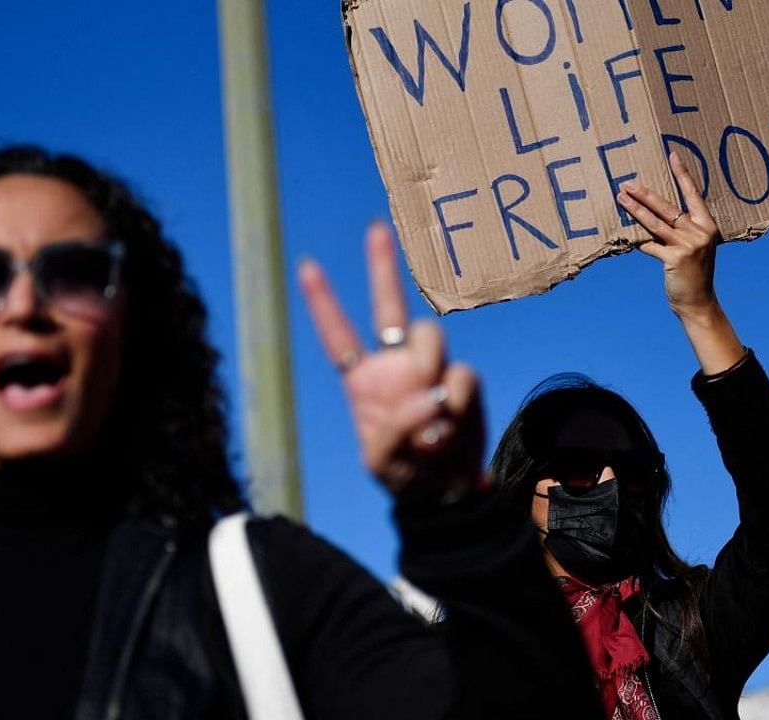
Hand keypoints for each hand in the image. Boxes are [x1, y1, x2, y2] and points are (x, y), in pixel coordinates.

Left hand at [298, 223, 484, 498]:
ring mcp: (430, 369)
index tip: (307, 266)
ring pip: (428, 334)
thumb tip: (428, 398)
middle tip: (376, 230)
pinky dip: (455, 398)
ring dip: (427, 365)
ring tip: (430, 411)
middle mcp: (395, 365)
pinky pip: (461, 374)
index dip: (323, 302)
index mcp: (363, 380)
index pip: (338, 335)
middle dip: (381, 266)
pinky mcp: (462, 383)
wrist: (444, 493)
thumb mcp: (380, 461)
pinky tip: (450, 423)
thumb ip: (394, 430)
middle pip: (388, 306)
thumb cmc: (403, 476)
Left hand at [618, 152, 722, 320]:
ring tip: (620, 198)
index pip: (693, 194)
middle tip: (627, 182)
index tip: (672, 155)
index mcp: (708, 225)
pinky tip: (623, 234)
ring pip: (655, 223)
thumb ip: (678, 231)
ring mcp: (689, 245)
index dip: (682, 174)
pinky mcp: (675, 258)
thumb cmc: (693, 274)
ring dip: (635, 209)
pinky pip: (649, 244)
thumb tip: (650, 217)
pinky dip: (636, 240)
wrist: (698, 302)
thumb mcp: (693, 248)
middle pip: (668, 207)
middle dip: (646, 193)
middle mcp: (700, 232)